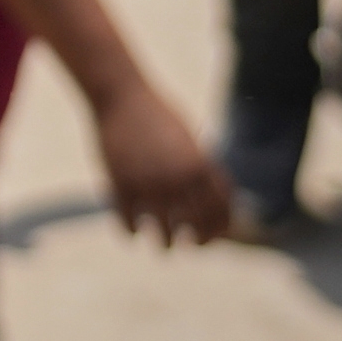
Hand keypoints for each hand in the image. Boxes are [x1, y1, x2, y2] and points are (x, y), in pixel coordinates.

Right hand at [92, 76, 237, 245]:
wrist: (121, 94)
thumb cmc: (157, 114)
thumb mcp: (188, 139)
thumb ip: (202, 169)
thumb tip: (214, 201)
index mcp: (200, 164)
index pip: (221, 209)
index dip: (220, 229)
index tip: (213, 236)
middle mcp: (178, 177)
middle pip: (197, 225)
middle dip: (198, 242)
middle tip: (191, 245)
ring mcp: (149, 183)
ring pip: (164, 233)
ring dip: (165, 244)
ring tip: (163, 246)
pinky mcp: (121, 184)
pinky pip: (130, 223)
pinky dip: (131, 232)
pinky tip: (132, 232)